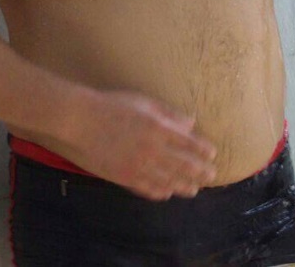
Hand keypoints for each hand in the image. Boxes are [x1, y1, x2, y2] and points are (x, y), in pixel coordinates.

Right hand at [55, 88, 217, 199]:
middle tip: (211, 176)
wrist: (82, 120)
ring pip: (170, 182)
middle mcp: (153, 150)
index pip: (191, 144)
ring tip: (193, 189)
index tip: (212, 154)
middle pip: (185, 166)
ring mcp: (139, 166)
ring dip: (185, 186)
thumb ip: (170, 114)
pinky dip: (161, 192)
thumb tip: (191, 123)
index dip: (204, 151)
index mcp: (159, 128)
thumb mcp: (144, 102)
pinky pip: (149, 189)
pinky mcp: (125, 178)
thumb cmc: (114, 105)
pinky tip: (167, 192)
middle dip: (201, 172)